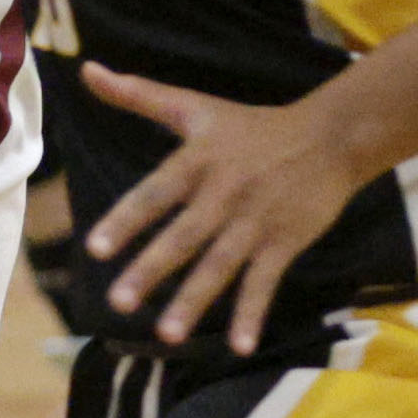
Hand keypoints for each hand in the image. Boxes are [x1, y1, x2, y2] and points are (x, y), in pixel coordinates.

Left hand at [81, 61, 375, 352]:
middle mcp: (224, 192)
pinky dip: (253, 314)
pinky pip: (264, 283)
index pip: (155, 193)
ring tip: (166, 334)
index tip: (95, 248)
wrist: (330, 136)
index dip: (126, 220)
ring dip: (195, 301)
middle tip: (119, 303)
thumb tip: (87, 70)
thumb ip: (137, 94)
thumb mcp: (194, 106)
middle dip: (152, 270)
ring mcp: (256, 220)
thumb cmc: (252, 125)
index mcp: (197, 160)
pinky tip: (239, 346)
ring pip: (220, 266)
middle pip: (184, 236)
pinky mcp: (285, 241)